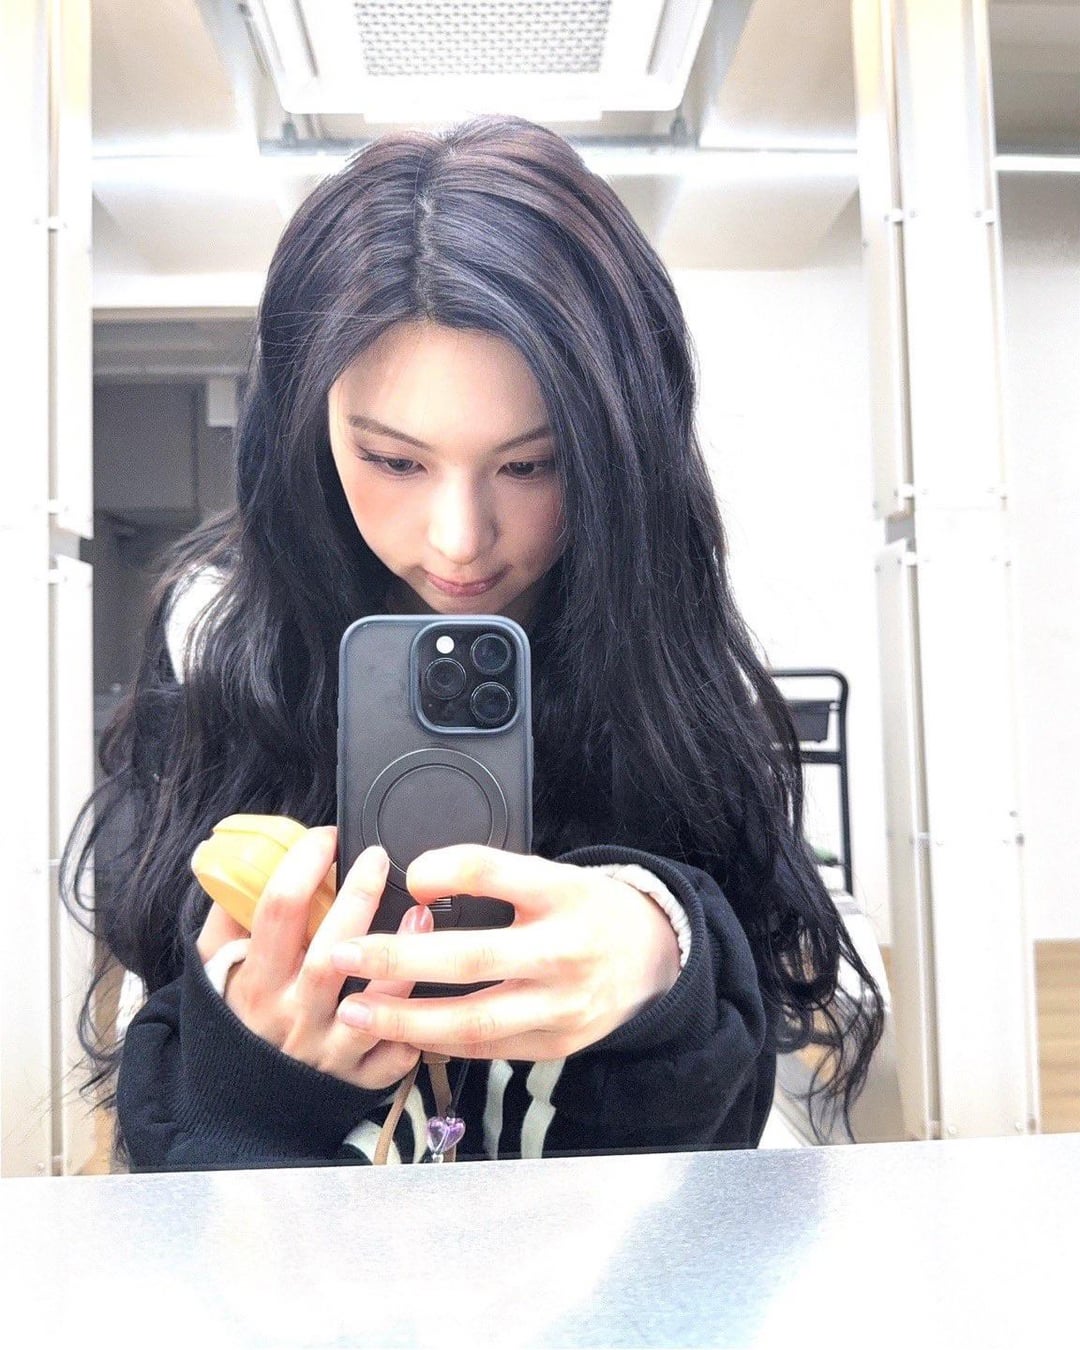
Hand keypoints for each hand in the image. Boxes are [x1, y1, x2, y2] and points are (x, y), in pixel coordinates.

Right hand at [196, 826, 429, 1089]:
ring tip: (423, 915)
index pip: (278, 912)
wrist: (237, 1108)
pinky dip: (416, 1021)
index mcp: (255, 983)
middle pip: (330, 952)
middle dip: (358, 898)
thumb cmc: (236, 1024)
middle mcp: (293, 1017)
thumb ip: (227, 918)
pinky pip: (396, 1051)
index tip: (326, 837)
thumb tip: (231, 857)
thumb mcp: (216, 972)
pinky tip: (435, 986)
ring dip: (401, 956)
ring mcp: (328, 1050)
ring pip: (373, 1003)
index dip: (303, 865)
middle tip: (379, 857)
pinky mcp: (358, 1078)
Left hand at [329, 845, 681, 1060]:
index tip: (407, 874)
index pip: (495, 871)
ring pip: (473, 1021)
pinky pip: (487, 1048)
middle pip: (472, 958)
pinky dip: (439, 1042)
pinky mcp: (555, 1044)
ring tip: (356, 1011)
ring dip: (405, 1018)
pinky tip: (401, 1033)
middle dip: (398, 959)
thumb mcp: (551, 873)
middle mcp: (564, 952)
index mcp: (562, 893)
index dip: (447, 870)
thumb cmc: (587, 909)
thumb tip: (417, 880)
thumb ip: (490, 874)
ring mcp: (561, 1006)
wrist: (652, 959)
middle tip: (342, 955)